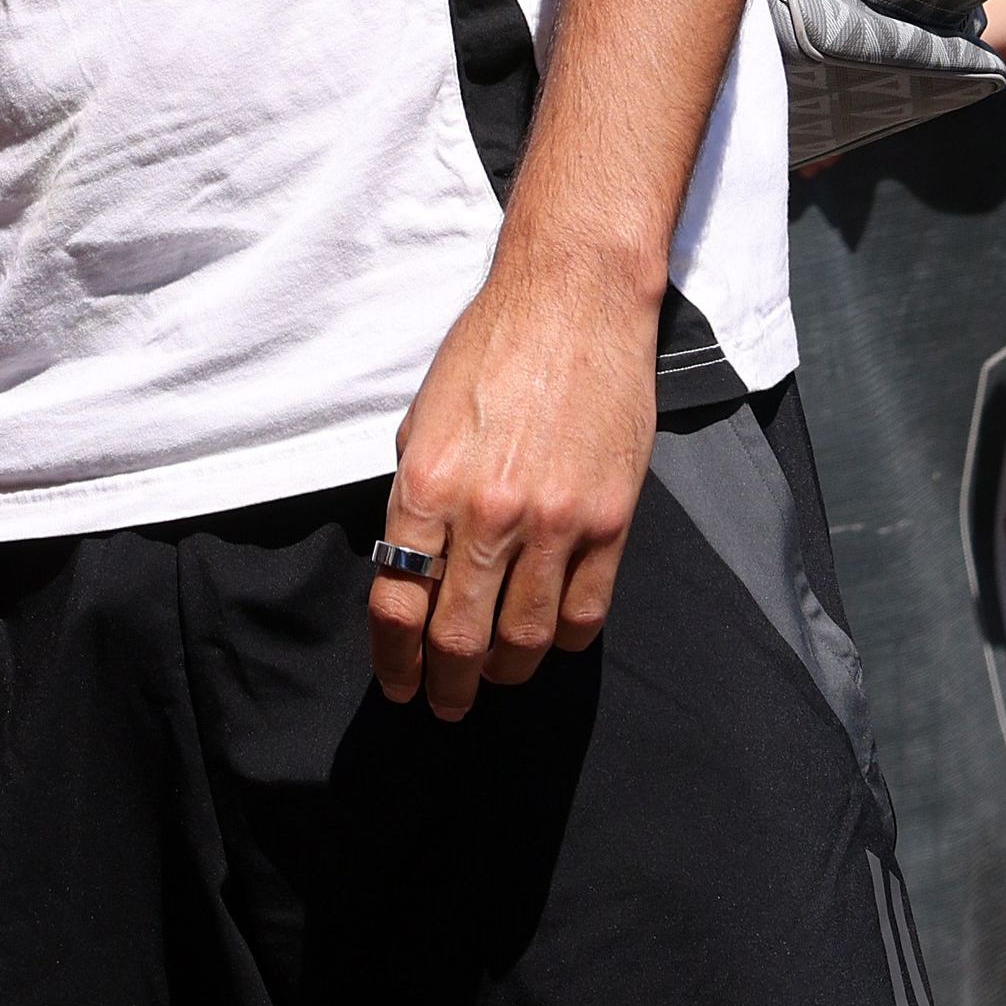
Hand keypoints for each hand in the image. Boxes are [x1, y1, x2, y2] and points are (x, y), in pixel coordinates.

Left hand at [371, 256, 654, 717]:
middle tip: (443, 702)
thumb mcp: (423, 421)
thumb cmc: (490, 352)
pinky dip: (561, 641)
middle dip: (446, 683)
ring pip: (525, 637)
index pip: (398, 602)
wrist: (573, 303)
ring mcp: (555, 522)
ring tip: (493, 681)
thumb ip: (418, 499)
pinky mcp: (610, 521)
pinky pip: (584, 611)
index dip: (395, 659)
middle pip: (459, 636)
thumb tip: (413, 567)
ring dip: (503, 673)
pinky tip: (545, 643)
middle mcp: (488, 513)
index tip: (399, 683)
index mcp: (427, 485)